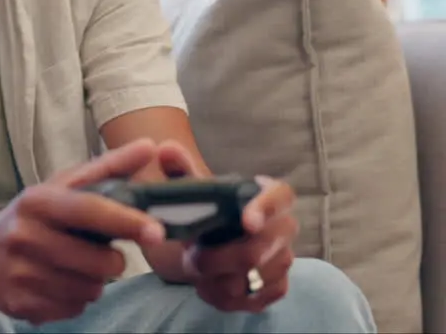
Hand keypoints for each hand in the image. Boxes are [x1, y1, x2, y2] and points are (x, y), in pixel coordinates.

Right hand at [0, 139, 166, 323]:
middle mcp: (24, 237)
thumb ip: (108, 167)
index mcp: (37, 201)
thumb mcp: (62, 186)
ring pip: (89, 290)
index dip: (126, 220)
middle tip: (100, 253)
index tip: (156, 231)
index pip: (88, 210)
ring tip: (76, 267)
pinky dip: (76, 300)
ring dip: (94, 282)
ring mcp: (20, 273)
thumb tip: (149, 146)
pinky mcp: (20, 304)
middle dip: (112, 261)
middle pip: (96, 261)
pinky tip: (59, 284)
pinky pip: (73, 309)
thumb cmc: (33, 215)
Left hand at [157, 142, 298, 312]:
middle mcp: (283, 228)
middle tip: (191, 257)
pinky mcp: (276, 288)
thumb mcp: (194, 190)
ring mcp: (283, 260)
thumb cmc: (208, 210)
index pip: (280, 196)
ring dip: (214, 278)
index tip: (247, 222)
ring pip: (250, 279)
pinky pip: (251, 300)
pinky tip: (206, 285)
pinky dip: (221, 297)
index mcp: (268, 196)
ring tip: (195, 267)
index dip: (267, 209)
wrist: (210, 241)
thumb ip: (181, 170)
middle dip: (218, 258)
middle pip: (258, 250)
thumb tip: (166, 149)